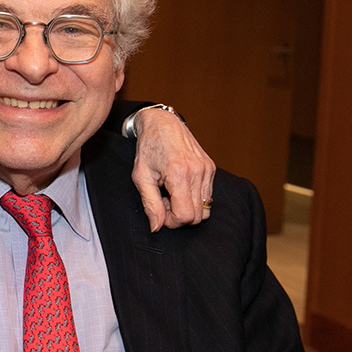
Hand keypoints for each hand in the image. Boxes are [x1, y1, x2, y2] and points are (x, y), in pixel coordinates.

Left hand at [130, 107, 215, 230]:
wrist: (162, 123)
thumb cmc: (148, 147)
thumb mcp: (141, 176)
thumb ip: (150, 204)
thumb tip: (156, 227)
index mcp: (179, 174)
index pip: (185, 216)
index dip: (172, 222)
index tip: (160, 212)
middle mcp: (198, 172)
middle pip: (197, 216)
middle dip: (179, 216)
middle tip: (163, 202)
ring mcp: (207, 169)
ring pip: (205, 209)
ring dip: (187, 208)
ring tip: (170, 194)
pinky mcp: (211, 168)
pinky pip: (208, 196)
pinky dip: (194, 198)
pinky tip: (179, 187)